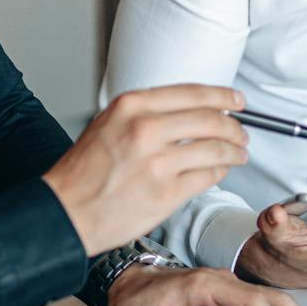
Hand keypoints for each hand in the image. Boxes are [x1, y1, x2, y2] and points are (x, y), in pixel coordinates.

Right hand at [44, 85, 248, 255]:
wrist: (66, 212)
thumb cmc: (83, 173)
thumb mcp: (109, 124)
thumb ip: (146, 113)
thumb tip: (189, 110)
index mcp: (131, 107)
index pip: (192, 93)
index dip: (222, 95)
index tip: (236, 99)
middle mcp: (146, 130)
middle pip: (211, 119)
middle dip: (234, 126)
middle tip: (241, 131)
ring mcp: (158, 163)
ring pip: (215, 149)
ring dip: (234, 151)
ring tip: (239, 153)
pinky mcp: (166, 194)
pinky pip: (207, 177)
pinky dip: (220, 172)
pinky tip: (221, 170)